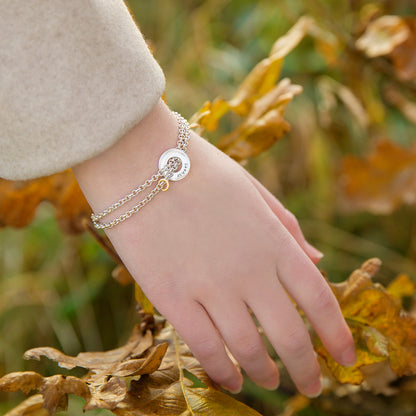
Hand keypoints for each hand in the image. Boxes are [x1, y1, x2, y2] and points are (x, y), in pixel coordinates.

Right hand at [73, 100, 355, 396]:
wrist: (140, 161)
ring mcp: (211, 287)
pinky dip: (224, 371)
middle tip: (310, 387)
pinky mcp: (172, 297)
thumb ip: (286, 227)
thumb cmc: (199, 171)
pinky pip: (205, 348)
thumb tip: (317, 261)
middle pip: (290, 336)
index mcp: (273, 241)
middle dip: (306, 369)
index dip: (337, 335)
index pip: (320, 299)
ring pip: (249, 350)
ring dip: (266, 373)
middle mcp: (250, 270)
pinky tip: (233, 380)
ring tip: (271, 382)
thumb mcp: (253, 190)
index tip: (345, 359)